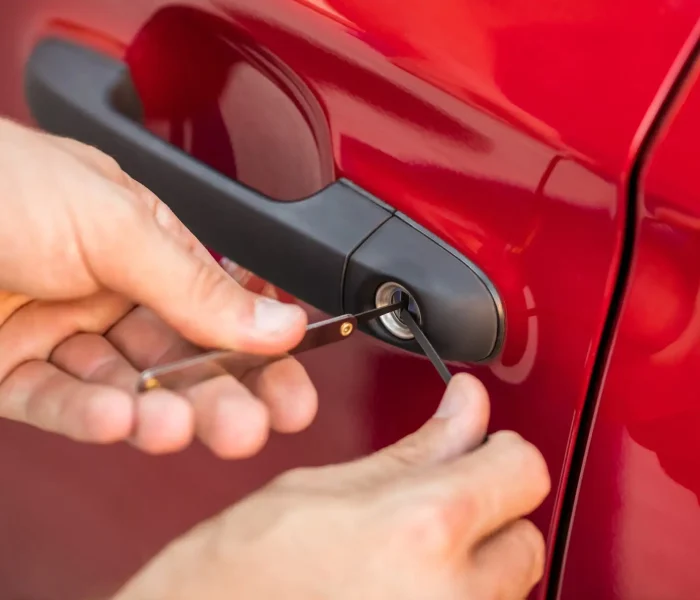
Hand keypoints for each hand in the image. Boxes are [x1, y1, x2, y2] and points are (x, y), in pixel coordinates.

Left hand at [0, 118, 316, 456]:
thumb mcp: (113, 224)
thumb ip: (196, 284)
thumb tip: (277, 320)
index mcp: (145, 244)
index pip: (223, 306)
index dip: (263, 350)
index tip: (293, 388)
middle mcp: (107, 289)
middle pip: (182, 357)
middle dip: (221, 395)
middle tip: (250, 425)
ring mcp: (59, 331)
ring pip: (127, 386)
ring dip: (157, 413)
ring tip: (178, 428)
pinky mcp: (8, 371)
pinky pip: (60, 403)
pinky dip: (91, 415)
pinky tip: (119, 418)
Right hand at [114, 374, 550, 599]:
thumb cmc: (231, 582)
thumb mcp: (319, 491)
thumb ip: (413, 450)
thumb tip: (466, 409)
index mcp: (421, 530)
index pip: (522, 470)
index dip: (499, 454)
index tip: (482, 452)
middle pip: (524, 537)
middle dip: (485, 518)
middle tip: (425, 516)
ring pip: (506, 590)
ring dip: (471, 570)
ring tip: (399, 566)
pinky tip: (397, 593)